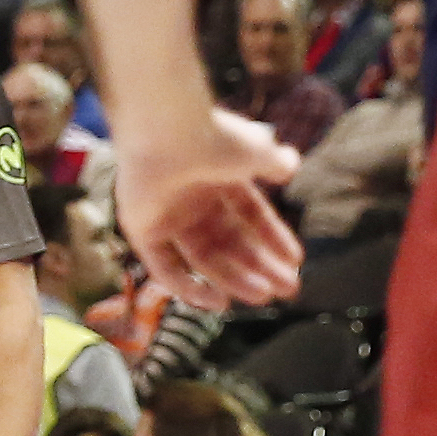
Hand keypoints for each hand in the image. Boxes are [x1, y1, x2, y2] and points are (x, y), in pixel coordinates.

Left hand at [111, 105, 303, 305]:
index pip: (249, 215)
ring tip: (264, 296)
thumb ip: (275, 161)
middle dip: (260, 266)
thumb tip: (293, 164)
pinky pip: (166, 268)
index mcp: (219, 176)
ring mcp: (167, 215)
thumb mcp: (258, 151)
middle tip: (288, 289)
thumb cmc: (214, 138)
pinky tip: (220, 302)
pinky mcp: (141, 230)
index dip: (273, 238)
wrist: (167, 133)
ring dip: (235, 278)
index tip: (296, 262)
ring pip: (204, 258)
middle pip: (230, 241)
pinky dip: (189, 288)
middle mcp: (193, 198)